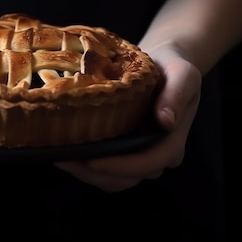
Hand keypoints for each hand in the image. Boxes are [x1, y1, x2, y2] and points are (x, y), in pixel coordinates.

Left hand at [55, 45, 201, 191]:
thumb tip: (166, 121)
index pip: (146, 164)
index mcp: (172, 142)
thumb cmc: (173, 67)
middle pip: (124, 178)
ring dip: (84, 173)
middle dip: (92, 174)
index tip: (90, 160)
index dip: (118, 166)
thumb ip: (177, 94)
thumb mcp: (183, 74)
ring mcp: (139, 155)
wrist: (164, 62)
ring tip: (58, 155)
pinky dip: (84, 165)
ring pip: (111, 179)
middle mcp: (156, 156)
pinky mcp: (124, 151)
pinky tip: (64, 150)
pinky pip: (105, 168)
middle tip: (62, 158)